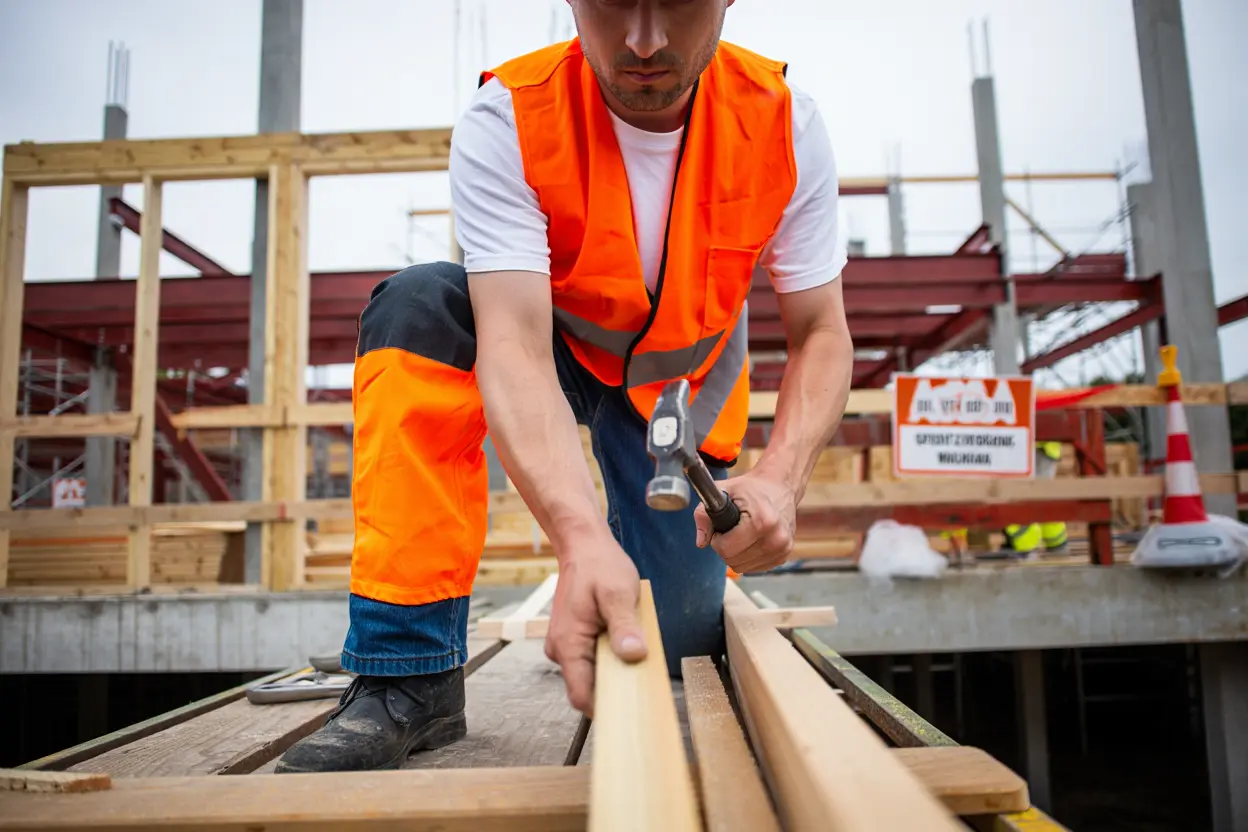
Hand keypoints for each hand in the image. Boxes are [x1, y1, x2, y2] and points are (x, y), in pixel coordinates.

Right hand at [545, 532, 646, 715]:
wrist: (583, 545)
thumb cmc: (598, 566)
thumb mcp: (618, 593)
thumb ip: (624, 625)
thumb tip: (633, 654)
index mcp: (568, 643)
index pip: (581, 696)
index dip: (606, 708)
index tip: (632, 709)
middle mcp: (561, 649)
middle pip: (588, 687)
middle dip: (616, 686)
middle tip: (643, 678)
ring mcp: (566, 644)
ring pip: (591, 673)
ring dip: (614, 669)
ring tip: (635, 651)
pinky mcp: (574, 639)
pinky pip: (591, 658)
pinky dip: (609, 656)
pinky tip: (626, 642)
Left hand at [694, 470, 796, 573]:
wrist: (780, 486)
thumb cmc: (750, 488)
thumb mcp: (722, 492)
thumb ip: (703, 514)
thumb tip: (701, 541)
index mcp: (762, 521)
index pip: (726, 549)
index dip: (716, 539)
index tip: (720, 527)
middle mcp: (776, 538)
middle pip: (733, 561)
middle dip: (725, 547)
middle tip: (730, 529)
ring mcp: (782, 549)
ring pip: (742, 568)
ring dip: (735, 554)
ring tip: (741, 533)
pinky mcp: (783, 556)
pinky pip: (753, 568)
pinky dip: (746, 557)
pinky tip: (751, 540)